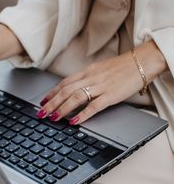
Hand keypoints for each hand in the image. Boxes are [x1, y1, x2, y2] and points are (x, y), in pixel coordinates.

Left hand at [37, 41, 166, 124]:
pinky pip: (94, 106)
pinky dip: (82, 114)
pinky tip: (74, 121)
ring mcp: (101, 86)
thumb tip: (77, 87)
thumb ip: (88, 78)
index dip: (52, 92)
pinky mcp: (111, 95)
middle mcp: (91, 78)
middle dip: (51, 103)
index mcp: (88, 71)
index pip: (65, 82)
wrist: (141, 62)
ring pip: (75, 98)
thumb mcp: (101, 69)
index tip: (43, 101)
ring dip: (62, 108)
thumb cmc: (122, 66)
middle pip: (66, 91)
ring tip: (53, 118)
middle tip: (41, 113)